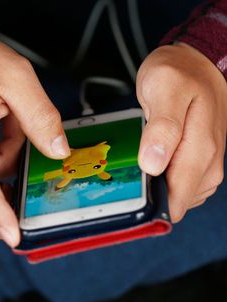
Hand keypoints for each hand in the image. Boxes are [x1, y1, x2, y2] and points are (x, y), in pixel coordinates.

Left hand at [137, 43, 226, 221]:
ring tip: (138, 166)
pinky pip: (179, 184)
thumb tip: (154, 165)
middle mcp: (207, 163)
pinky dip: (163, 179)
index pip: (178, 201)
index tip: (129, 196)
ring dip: (156, 188)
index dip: (151, 204)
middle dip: (150, 196)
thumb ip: (163, 128)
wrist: (196, 64)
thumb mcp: (165, 90)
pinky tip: (151, 163)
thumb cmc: (180, 74)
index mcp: (200, 150)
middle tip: (128, 175)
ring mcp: (205, 164)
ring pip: (178, 196)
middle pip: (176, 202)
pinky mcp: (198, 161)